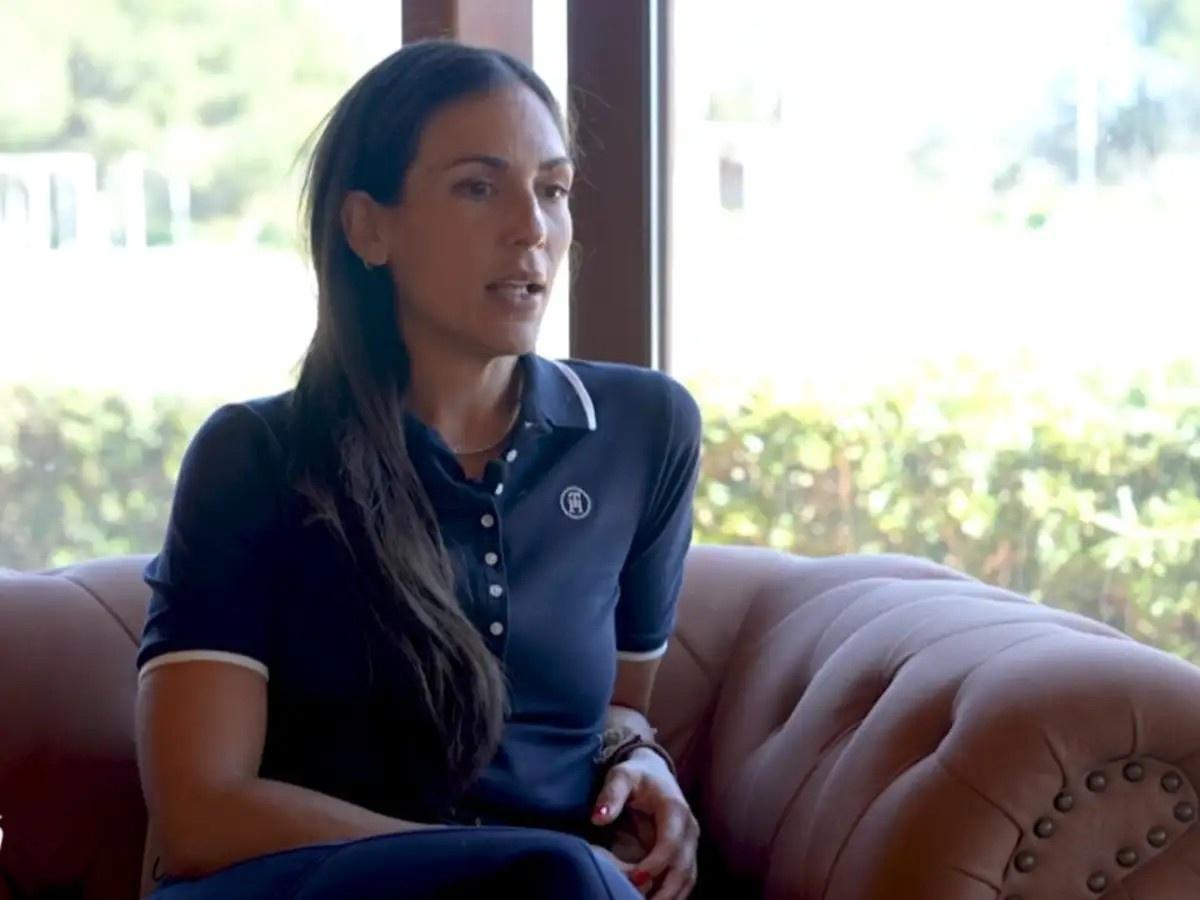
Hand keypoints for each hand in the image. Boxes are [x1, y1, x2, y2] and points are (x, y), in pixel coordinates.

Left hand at [591, 749, 698, 898]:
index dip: (655, 864)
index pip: (670, 844)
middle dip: (665, 890)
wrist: (654, 771)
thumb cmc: (635, 775)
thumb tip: (597, 819)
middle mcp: (689, 827)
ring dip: (672, 896)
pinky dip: (675, 894)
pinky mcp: (687, 851)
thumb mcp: (621, 776)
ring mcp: (690, 841)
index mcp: (675, 809)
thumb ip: (611, 794)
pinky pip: (686, 878)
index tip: (633, 879)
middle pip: (683, 867)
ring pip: (688, 877)